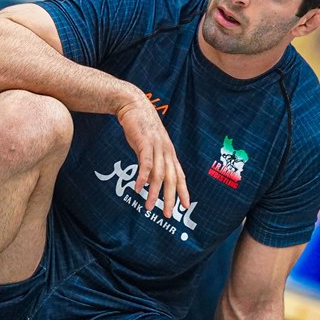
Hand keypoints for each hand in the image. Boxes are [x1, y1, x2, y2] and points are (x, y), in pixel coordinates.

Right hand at [115, 94, 188, 218]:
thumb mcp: (149, 145)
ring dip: (154, 192)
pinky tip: (138, 188)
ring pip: (159, 174)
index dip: (183, 191)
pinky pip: (146, 162)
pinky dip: (143, 176)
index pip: (179, 175)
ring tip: (149, 206)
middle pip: (172, 178)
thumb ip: (151, 159)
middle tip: (168, 214)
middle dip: (170, 198)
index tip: (186, 206)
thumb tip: (149, 176)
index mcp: (169, 153)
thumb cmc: (141, 127)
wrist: (134, 105)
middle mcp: (166, 151)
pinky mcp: (145, 142)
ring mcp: (157, 147)